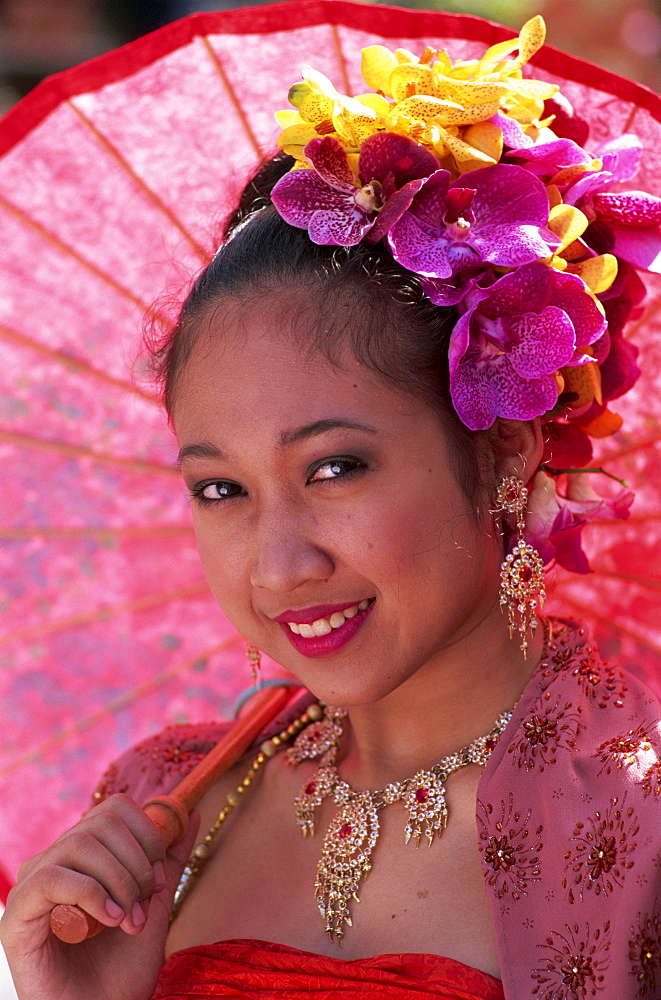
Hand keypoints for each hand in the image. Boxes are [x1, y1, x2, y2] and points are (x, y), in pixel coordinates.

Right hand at [0, 794, 199, 999]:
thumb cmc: (122, 970)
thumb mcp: (155, 905)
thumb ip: (170, 860)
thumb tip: (194, 812)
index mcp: (82, 856)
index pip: (115, 809)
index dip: (147, 835)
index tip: (161, 879)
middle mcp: (54, 861)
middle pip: (102, 822)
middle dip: (136, 863)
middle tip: (145, 905)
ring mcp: (33, 885)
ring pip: (80, 844)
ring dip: (118, 881)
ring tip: (128, 921)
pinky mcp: (18, 914)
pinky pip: (53, 877)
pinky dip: (92, 893)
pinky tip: (110, 920)